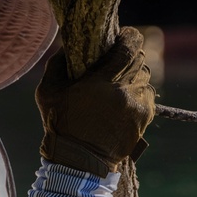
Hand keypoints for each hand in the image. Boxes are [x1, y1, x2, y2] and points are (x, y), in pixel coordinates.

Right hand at [36, 27, 155, 176]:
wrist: (80, 161)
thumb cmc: (60, 125)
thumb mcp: (48, 92)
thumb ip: (57, 64)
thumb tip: (66, 44)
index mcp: (101, 82)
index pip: (127, 48)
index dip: (130, 37)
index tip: (125, 34)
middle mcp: (123, 92)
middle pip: (139, 60)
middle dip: (130, 56)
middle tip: (119, 58)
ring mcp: (136, 106)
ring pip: (145, 78)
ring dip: (134, 76)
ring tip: (120, 82)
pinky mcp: (144, 119)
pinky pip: (148, 96)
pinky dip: (139, 93)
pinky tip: (124, 99)